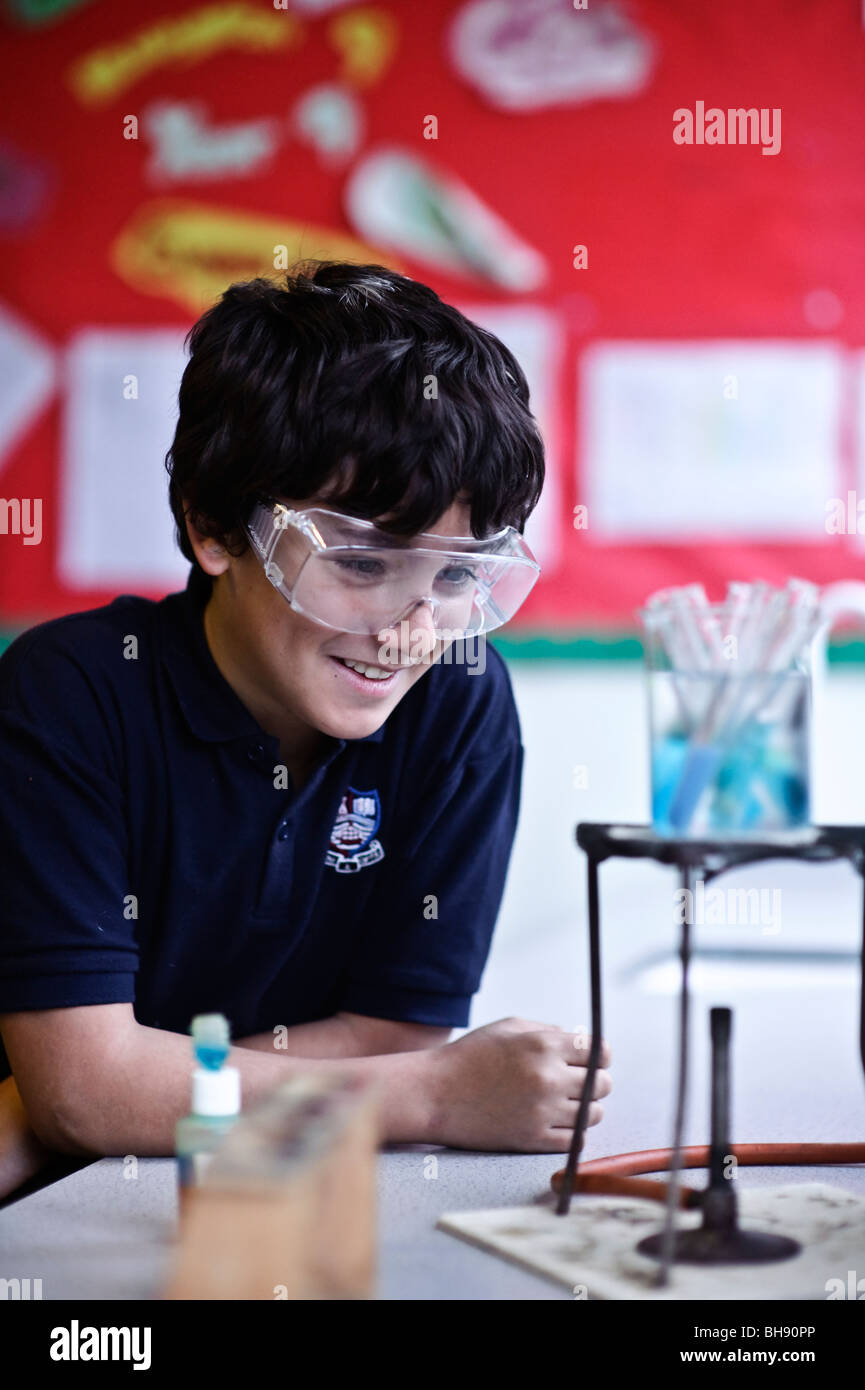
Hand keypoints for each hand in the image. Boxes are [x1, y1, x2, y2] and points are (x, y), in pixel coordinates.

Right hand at [425, 1016, 611, 1152]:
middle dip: (595, 1081)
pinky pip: (576, 1140)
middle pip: (603, 1084)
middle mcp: (548, 1078)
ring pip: (594, 1113)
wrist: (436, 1094)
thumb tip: (581, 1042)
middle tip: (577, 1081)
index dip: (600, 1056)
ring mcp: (542, 1111)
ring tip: (566, 1102)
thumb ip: (548, 1031)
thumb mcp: (509, 1028)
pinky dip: (573, 1131)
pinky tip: (558, 1121)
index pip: (600, 1052)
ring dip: (586, 1108)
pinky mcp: (533, 1139)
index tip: (592, 1060)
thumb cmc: (470, 1056)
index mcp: (543, 1045)